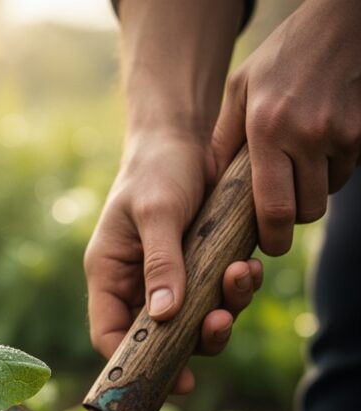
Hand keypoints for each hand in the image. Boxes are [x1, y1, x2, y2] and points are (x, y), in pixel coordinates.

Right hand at [85, 131, 261, 393]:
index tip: (170, 377)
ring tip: (241, 278)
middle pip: (157, 337)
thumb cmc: (156, 170)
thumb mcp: (155, 213)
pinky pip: (217, 296)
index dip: (133, 363)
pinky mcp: (197, 269)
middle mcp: (135, 285)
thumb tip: (166, 316)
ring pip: (193, 321)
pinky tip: (249, 267)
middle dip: (192, 339)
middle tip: (219, 325)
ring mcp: (168, 279)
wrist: (183, 137)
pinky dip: (237, 289)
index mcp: (109, 276)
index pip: (110, 334)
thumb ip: (160, 263)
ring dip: (223, 310)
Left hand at [212, 0, 360, 254]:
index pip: (274, 209)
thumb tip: (207, 185)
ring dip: (313, 191)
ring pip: (328, 192)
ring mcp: (343, 133)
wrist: (343, 21)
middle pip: (307, 211)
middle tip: (279, 211)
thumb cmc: (282, 57)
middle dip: (292, 219)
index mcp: (268, 130)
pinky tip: (319, 144)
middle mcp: (308, 135)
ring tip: (297, 164)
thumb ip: (223, 139)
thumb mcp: (240, 90)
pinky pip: (348, 170)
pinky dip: (333, 169)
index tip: (268, 245)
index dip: (273, 238)